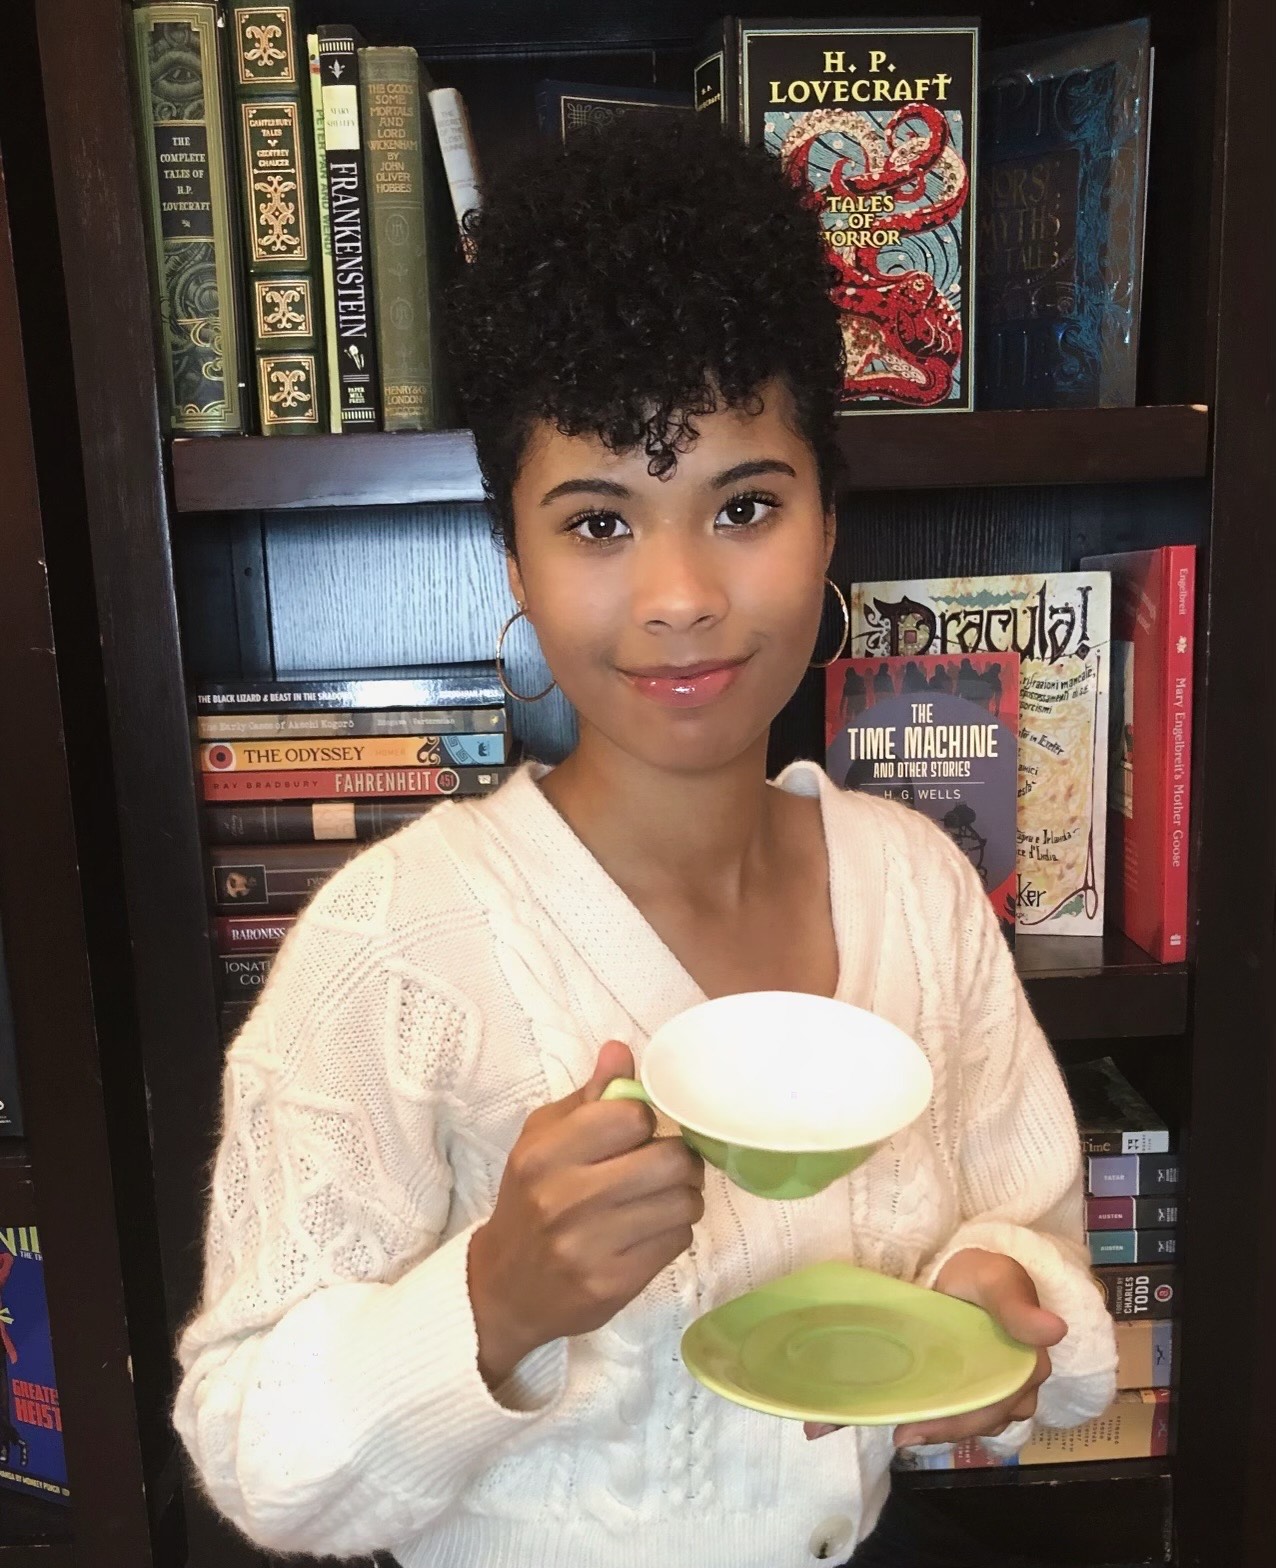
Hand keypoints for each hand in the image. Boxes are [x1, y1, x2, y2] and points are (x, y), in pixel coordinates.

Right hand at [468, 1040, 704, 1388]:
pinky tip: (650, 1230)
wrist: (503, 1288)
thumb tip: (621, 1050)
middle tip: (667, 1165)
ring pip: (683, 1203)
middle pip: (670, 1161)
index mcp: (545, 1154)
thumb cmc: (529, 1200)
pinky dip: (674, 1231)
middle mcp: (564, 1199)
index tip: (639, 1133)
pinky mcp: (614, 1285)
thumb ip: (587, 1097)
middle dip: (679, 1160)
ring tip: (661, 1198)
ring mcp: (590, 1246)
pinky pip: (678, 1241)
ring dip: (683, 1197)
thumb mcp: (542, 1140)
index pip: (633, 1116)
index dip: (646, 1121)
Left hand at [803, 1248, 1065, 1444]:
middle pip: (984, 1419)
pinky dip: (941, 1420)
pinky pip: (964, 1413)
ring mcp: (996, 1388)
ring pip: (975, 1421)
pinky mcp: (975, 1386)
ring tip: (903, 1432)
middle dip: (946, 1429)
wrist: (966, 1269)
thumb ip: (1016, 1304)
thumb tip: (1055, 1330)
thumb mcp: (995, 1278)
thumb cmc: (984, 1274)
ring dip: (943, 1429)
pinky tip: (912, 1422)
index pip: (1002, 1403)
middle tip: (903, 1434)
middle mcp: (1018, 1385)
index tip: (923, 1427)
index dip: (966, 1419)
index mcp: (1028, 1362)